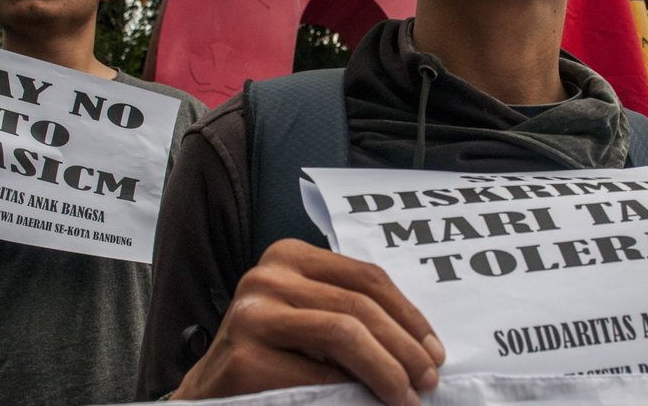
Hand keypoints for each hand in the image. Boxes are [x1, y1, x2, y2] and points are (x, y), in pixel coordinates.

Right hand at [171, 239, 444, 405]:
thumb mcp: (311, 321)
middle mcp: (267, 276)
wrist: (212, 398)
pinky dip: (352, 392)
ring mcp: (252, 315)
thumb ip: (351, 314)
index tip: (435, 350)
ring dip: (388, 370)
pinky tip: (369, 404)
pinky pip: (318, 375)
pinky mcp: (245, 359)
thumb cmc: (271, 360)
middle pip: (360, 304)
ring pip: (345, 333)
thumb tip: (422, 346)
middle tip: (429, 380)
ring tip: (408, 397)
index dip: (409, 315)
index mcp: (288, 257)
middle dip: (405, 347)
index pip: (366, 277)